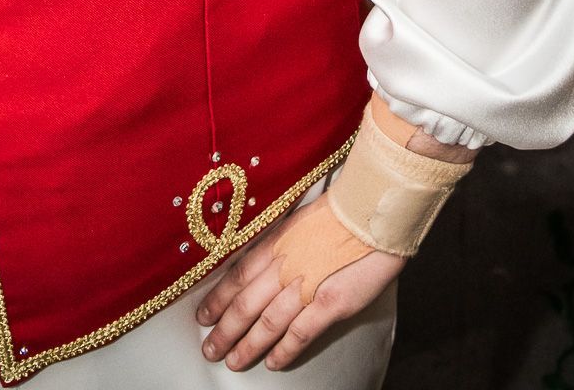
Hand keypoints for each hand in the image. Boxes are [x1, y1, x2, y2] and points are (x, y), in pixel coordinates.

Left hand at [195, 196, 402, 371]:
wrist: (370, 212)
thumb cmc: (339, 212)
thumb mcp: (297, 220)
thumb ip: (278, 243)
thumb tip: (261, 260)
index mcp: (275, 244)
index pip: (237, 276)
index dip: (217, 299)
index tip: (203, 316)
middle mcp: (283, 267)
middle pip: (244, 304)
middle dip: (224, 330)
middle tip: (210, 348)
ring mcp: (305, 287)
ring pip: (266, 323)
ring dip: (247, 346)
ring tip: (233, 361)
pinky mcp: (329, 303)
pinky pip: (300, 333)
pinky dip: (284, 350)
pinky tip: (273, 361)